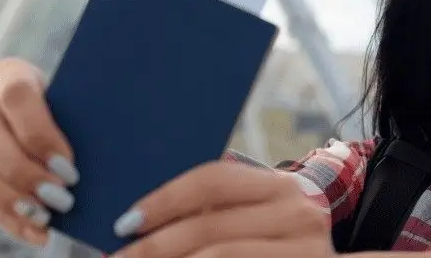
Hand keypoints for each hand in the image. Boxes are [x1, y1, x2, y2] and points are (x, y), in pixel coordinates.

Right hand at [0, 57, 79, 245]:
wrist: (40, 120)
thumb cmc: (69, 111)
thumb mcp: (76, 104)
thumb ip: (83, 120)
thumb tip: (115, 145)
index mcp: (9, 72)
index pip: (16, 95)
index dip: (39, 134)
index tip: (68, 166)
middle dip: (23, 171)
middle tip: (60, 198)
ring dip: (10, 198)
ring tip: (46, 218)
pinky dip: (6, 217)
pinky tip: (36, 232)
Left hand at [111, 160, 333, 257]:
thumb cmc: (274, 236)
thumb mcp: (258, 213)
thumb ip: (216, 209)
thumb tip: (139, 219)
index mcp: (282, 185)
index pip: (213, 180)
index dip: (164, 200)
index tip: (125, 223)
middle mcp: (300, 213)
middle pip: (211, 226)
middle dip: (154, 247)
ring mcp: (306, 251)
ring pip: (219, 256)